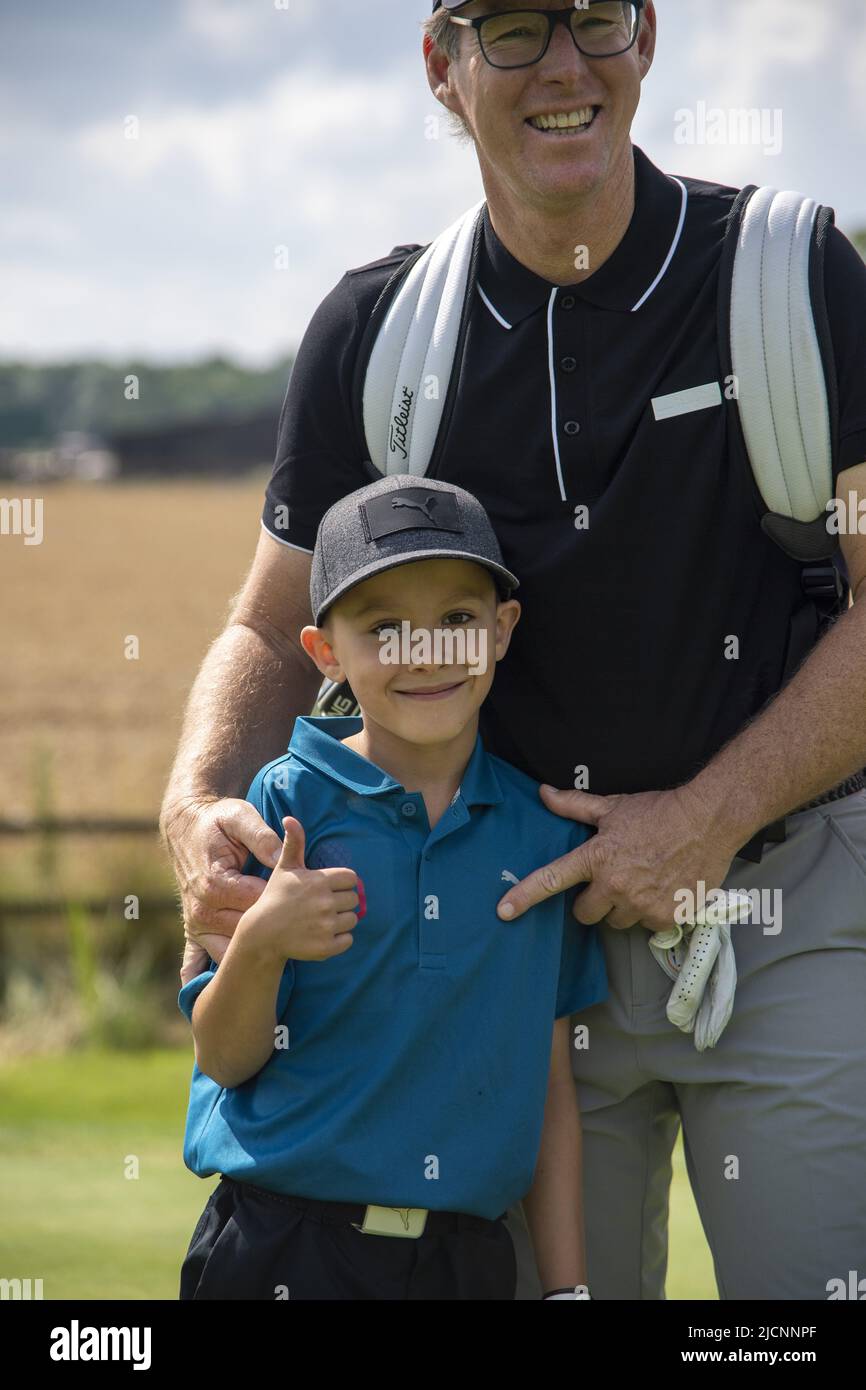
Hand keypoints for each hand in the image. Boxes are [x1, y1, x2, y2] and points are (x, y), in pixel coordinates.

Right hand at [160, 795, 283, 982]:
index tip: (304, 903)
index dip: (282, 905)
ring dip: (248, 957)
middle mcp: (203, 907)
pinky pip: (194, 956)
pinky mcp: (192, 926)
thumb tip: (282, 857)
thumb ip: (261, 836)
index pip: (258, 903)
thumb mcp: (239, 818)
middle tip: (301, 931)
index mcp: (217, 883)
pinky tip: (200, 989)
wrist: (185, 826)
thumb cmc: (216, 822)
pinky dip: (198, 972)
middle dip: (274, 931)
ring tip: (275, 960)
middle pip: (245, 930)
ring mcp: (196, 921)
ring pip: (227, 948)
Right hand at [239, 816, 361, 961]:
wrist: (262, 933)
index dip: (341, 883)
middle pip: (354, 900)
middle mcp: (325, 902)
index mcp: (320, 881)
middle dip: (341, 902)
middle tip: (321, 906)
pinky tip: (321, 935)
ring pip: (352, 920)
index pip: (351, 879)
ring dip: (341, 921)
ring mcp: (326, 925)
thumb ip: (294, 843)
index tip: (326, 889)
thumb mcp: (285, 868)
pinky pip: (348, 940)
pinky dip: (339, 940)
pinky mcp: (327, 946)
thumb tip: (290, 818)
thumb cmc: (275, 897)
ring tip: (321, 920)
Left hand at [496, 783, 739, 933]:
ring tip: (643, 882)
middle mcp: (615, 885)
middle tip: (611, 883)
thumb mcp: (613, 806)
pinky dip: (654, 913)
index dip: (524, 896)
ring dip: (624, 908)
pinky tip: (664, 890)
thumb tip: (543, 793)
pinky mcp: (667, 918)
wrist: (708, 821)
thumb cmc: (659, 811)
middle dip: (593, 903)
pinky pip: (648, 927)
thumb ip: (575, 805)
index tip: (503, 912)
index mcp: (597, 857)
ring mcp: (642, 905)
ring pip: (618, 922)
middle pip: (585, 915)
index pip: (552, 879)